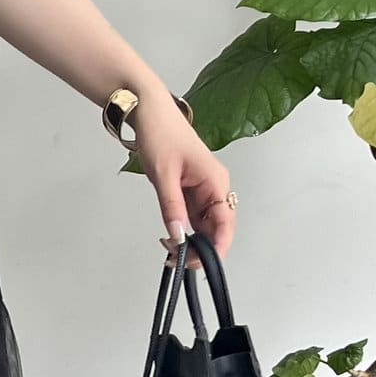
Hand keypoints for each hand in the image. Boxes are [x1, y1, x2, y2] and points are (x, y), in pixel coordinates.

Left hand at [132, 90, 236, 265]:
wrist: (149, 112)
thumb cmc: (161, 133)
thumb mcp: (164, 174)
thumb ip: (172, 207)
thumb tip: (178, 236)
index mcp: (215, 181)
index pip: (225, 223)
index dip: (216, 247)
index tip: (200, 263)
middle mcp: (214, 188)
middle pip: (216, 229)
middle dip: (199, 249)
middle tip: (175, 260)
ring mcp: (202, 191)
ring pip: (203, 226)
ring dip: (189, 242)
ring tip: (167, 250)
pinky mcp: (189, 191)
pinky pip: (191, 218)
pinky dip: (182, 230)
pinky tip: (169, 237)